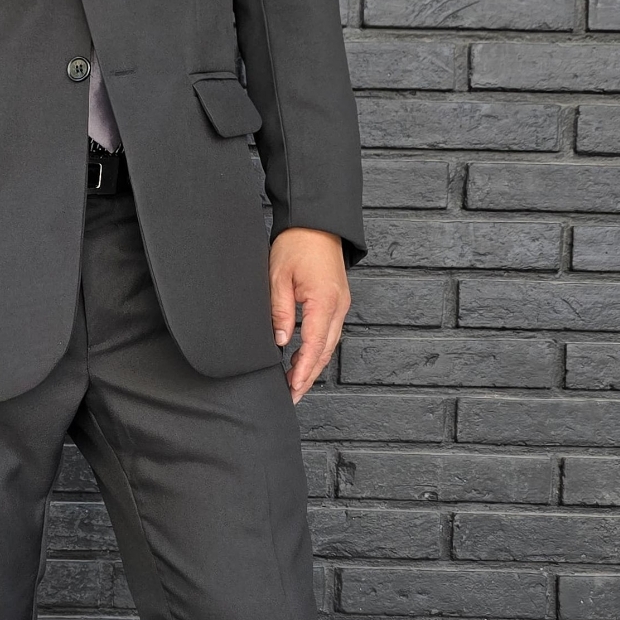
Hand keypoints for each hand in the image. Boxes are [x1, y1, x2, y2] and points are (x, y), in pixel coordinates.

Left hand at [269, 228, 349, 402]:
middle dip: (308, 376)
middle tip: (292, 396)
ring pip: (329, 345)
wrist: (317, 223)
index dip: (303, 371)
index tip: (292, 388)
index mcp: (324, 301)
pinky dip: (317, 350)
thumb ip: (280, 311)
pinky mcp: (338, 303)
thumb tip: (282, 342)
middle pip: (325, 351)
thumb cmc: (296, 244)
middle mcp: (338, 306)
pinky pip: (329, 333)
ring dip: (313, 366)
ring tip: (296, 384)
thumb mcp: (278, 277)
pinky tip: (304, 360)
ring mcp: (341, 305)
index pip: (314, 345)